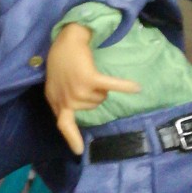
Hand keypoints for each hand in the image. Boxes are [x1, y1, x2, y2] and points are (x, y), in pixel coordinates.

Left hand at [44, 23, 140, 155]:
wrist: (66, 41)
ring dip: (101, 87)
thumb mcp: (55, 86)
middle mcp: (67, 100)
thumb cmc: (60, 62)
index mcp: (57, 103)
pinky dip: (124, 86)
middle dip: (94, 94)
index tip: (79, 151)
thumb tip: (69, 116)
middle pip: (93, 107)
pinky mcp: (89, 79)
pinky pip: (111, 87)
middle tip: (84, 78)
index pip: (64, 125)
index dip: (72, 138)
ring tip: (90, 73)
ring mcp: (77, 91)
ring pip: (101, 97)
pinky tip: (136, 87)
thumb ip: (62, 101)